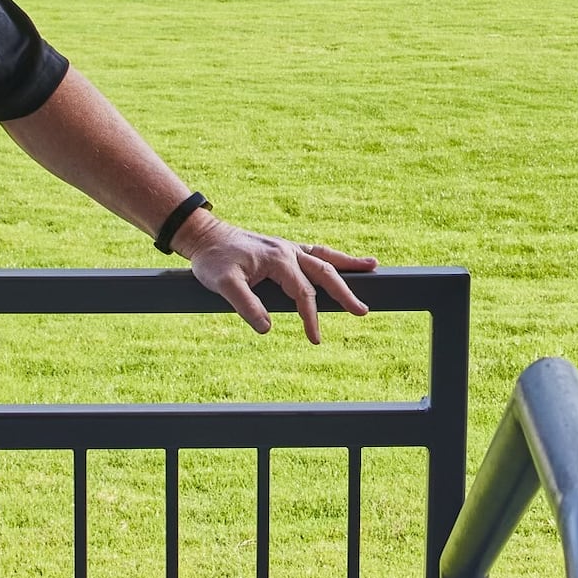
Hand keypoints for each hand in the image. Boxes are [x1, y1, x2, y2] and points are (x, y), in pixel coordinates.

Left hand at [174, 212, 374, 341]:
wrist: (205, 237)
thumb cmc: (212, 260)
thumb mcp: (223, 284)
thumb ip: (245, 305)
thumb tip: (267, 328)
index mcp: (279, 259)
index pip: (303, 294)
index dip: (310, 318)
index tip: (315, 340)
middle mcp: (288, 250)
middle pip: (325, 272)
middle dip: (345, 292)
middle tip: (363, 311)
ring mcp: (288, 248)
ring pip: (325, 257)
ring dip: (348, 263)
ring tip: (373, 267)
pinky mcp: (284, 249)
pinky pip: (314, 253)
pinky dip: (331, 258)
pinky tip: (342, 263)